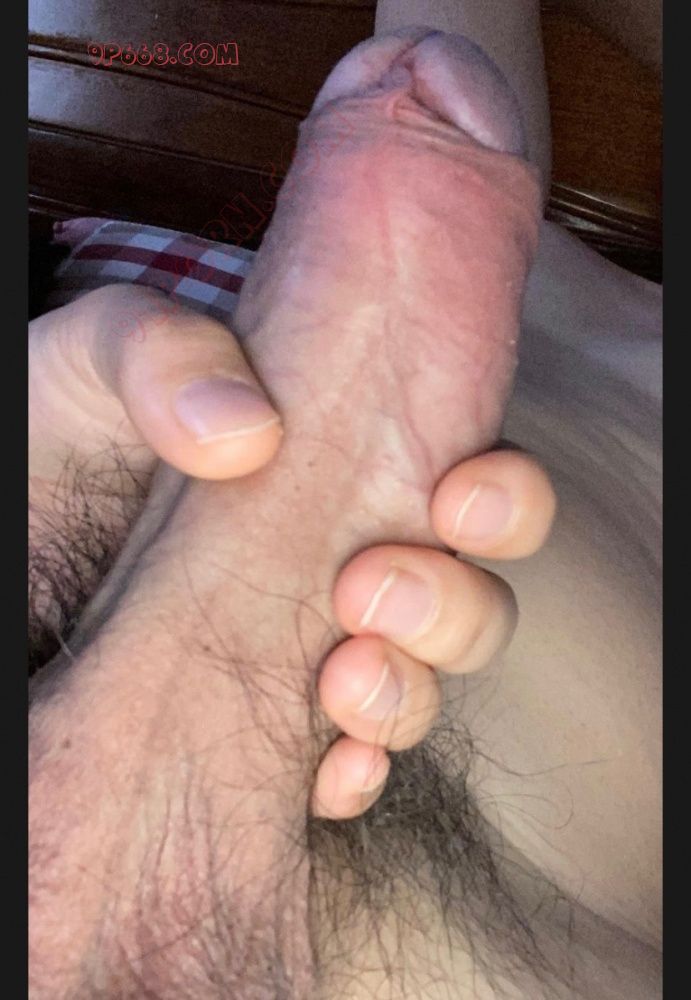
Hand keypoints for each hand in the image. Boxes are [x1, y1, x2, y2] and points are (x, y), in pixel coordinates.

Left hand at [29, 282, 554, 821]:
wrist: (6, 504)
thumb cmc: (56, 420)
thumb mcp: (95, 359)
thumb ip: (162, 353)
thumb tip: (248, 434)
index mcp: (343, 471)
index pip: (472, 492)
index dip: (504, 501)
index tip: (457, 496)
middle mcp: (344, 562)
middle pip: (466, 608)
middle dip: (452, 611)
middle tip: (367, 588)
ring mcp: (302, 647)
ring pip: (414, 692)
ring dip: (402, 697)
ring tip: (342, 680)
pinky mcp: (256, 719)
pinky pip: (342, 769)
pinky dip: (348, 773)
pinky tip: (322, 769)